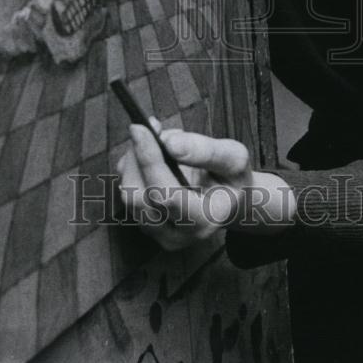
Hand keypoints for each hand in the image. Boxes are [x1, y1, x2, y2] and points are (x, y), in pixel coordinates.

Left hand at [116, 119, 252, 250]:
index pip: (167, 195)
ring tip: (161, 142)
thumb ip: (206, 151)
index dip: (149, 161)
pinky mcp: (144, 224)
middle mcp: (178, 234)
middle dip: (138, 156)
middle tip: (149, 127)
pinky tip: (154, 156)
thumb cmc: (231, 179)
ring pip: (128, 194)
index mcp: (205, 221)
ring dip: (136, 159)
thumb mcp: (234, 158)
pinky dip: (134, 166)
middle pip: (138, 197)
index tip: (140, 128)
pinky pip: (127, 191)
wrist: (228, 202)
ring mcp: (158, 233)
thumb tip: (168, 142)